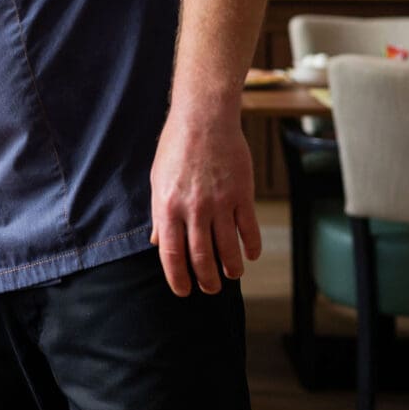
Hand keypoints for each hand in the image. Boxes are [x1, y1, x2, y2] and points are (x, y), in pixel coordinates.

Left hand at [149, 105, 261, 296]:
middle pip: (201, 256)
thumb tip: (158, 242)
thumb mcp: (158, 180)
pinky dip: (251, 246)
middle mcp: (194, 209)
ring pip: (228, 247)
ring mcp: (220, 203)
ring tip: (231, 276)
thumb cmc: (176, 147)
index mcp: (168, 206)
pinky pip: (249, 228)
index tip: (184, 290)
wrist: (204, 119)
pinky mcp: (242, 194)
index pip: (172, 255)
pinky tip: (251, 255)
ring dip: (230, 268)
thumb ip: (159, 214)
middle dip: (206, 279)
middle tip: (210, 289)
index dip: (178, 278)